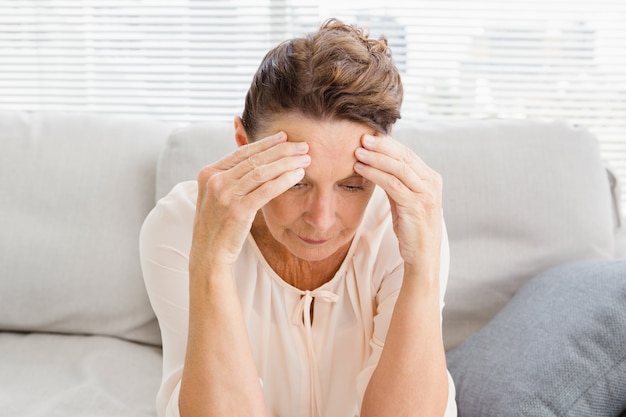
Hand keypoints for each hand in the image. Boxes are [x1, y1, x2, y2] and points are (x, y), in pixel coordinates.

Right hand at [191, 132, 309, 269]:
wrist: (209, 254)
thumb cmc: (218, 225)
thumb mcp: (217, 196)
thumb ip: (230, 178)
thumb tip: (254, 160)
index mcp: (209, 173)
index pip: (242, 152)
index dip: (265, 143)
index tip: (284, 137)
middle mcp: (215, 181)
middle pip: (255, 159)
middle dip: (282, 150)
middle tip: (302, 145)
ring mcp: (225, 195)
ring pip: (262, 171)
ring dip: (287, 162)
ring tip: (305, 158)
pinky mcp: (238, 210)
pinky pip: (267, 190)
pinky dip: (285, 179)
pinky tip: (298, 174)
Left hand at [354, 134, 441, 267]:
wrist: (422, 255)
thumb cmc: (412, 228)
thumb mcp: (404, 200)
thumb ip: (396, 182)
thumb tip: (377, 164)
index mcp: (430, 178)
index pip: (407, 154)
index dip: (387, 144)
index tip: (368, 136)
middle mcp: (431, 182)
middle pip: (403, 156)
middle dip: (381, 145)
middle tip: (361, 137)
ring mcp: (426, 194)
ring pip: (398, 168)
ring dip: (375, 158)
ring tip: (357, 152)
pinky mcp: (416, 205)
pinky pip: (392, 184)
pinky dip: (375, 174)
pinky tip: (361, 169)